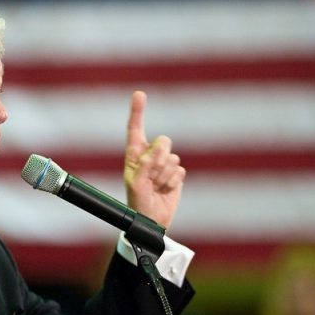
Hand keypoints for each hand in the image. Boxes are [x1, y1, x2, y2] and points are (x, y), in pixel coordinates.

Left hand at [124, 91, 184, 228]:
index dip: (138, 111)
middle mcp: (149, 156)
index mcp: (134, 154)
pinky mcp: (176, 174)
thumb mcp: (136, 184)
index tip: (140, 94)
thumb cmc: (137, 202)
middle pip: (163, 142)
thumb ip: (146, 164)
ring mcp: (163, 164)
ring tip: (156, 187)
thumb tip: (160, 147)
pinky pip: (180, 171)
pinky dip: (173, 183)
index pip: (135, 129)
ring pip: (172, 159)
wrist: (152, 220)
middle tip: (150, 178)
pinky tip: (165, 191)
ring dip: (165, 176)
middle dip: (159, 160)